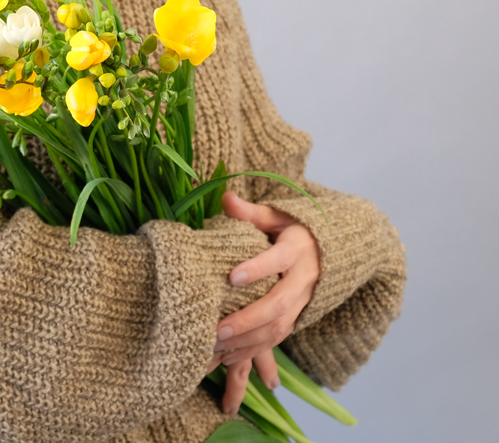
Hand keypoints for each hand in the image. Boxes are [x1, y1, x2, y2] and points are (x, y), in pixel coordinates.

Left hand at [205, 191, 320, 414]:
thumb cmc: (296, 228)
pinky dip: (255, 350)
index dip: (257, 268)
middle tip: (219, 328)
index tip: (232, 277)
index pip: (278, 259)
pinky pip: (279, 337)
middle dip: (248, 318)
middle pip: (278, 303)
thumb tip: (226, 196)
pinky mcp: (299, 316)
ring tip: (218, 345)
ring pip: (279, 326)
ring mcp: (303, 300)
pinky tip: (230, 357)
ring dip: (248, 340)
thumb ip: (251, 212)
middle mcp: (303, 278)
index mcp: (297, 248)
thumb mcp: (278, 215)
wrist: (336, 250)